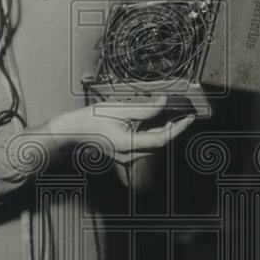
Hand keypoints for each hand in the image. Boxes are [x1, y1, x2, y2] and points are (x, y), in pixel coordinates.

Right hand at [48, 97, 195, 166]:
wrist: (71, 131)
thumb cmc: (89, 120)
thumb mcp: (118, 109)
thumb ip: (144, 108)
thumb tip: (163, 103)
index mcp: (128, 144)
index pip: (162, 139)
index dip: (178, 129)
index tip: (188, 119)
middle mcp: (129, 155)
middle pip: (159, 145)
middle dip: (173, 131)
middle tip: (182, 116)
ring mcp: (125, 157)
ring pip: (152, 147)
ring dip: (163, 134)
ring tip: (170, 119)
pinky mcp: (123, 154)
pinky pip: (143, 147)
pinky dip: (152, 137)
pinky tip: (153, 126)